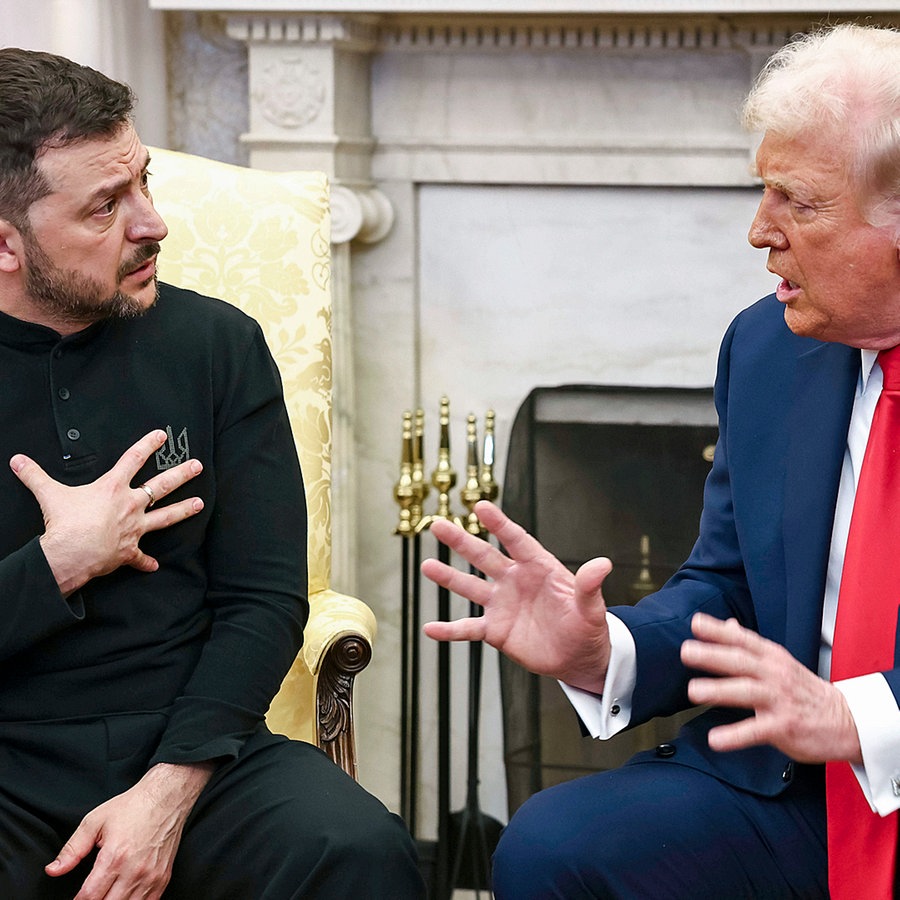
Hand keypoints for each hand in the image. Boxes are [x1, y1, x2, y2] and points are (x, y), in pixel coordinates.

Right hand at [10, 430, 203, 595]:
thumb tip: (17, 460)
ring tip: (200, 504)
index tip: (163, 436)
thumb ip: (35, 475)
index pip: (134, 459)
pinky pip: (140, 558)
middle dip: (181, 474)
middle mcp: (130, 505)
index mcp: (113, 488)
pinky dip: (146, 562)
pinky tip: (155, 565)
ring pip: (165, 517)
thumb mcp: (49, 494)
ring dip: (183, 511)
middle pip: (162, 485)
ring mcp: (134, 528)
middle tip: (198, 466)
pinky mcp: (129, 551)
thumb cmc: (64, 523)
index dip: (148, 445)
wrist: (70, 553)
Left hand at [45, 762, 214, 899]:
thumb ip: (72, 849)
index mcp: (115, 857)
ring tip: (106, 894)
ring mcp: (151, 876)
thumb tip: (53, 870)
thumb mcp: (95, 821)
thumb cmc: (133, 807)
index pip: (89, 897)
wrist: (167, 797)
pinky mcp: (163, 878)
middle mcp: (134, 870)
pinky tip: (124, 897)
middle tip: (90, 896)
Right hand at [421, 500, 612, 693]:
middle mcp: (514, 581)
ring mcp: (502, 604)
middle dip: (461, 541)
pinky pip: (468, 628)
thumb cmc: (587, 627)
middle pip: (484, 556)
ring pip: (469, 587)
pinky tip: (430, 628)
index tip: (481, 507)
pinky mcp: (495, 630)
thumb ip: (590, 586)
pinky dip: (449, 630)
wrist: (578, 658)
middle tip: (439, 525)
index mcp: (538, 567)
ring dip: (448, 577)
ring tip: (427, 566)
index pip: (515, 540)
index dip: (499, 524)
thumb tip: (603, 563)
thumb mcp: (591, 608)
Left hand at [681, 612, 861, 763]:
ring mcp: (779, 700)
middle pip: (740, 662)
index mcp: (771, 657)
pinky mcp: (784, 727)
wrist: (846, 721)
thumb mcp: (779, 660)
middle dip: (712, 656)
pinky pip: (756, 731)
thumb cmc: (803, 689)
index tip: (695, 623)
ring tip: (693, 691)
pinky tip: (716, 739)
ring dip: (719, 691)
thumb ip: (749, 644)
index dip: (718, 631)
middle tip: (686, 652)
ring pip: (746, 692)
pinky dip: (735, 735)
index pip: (742, 640)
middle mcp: (774, 675)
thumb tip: (726, 624)